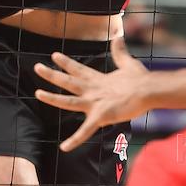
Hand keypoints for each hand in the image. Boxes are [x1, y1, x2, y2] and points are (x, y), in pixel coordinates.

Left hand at [34, 36, 149, 150]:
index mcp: (98, 79)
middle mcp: (92, 90)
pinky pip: (85, 131)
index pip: (78, 69)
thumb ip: (120, 52)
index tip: (54, 56)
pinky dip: (74, 140)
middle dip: (52, 74)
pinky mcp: (100, 116)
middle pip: (68, 81)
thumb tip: (118, 37)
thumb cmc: (140, 79)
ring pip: (68, 101)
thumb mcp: (128, 63)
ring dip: (52, 98)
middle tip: (37, 67)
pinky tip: (64, 147)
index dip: (66, 63)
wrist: (148, 91)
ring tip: (37, 93)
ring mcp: (94, 103)